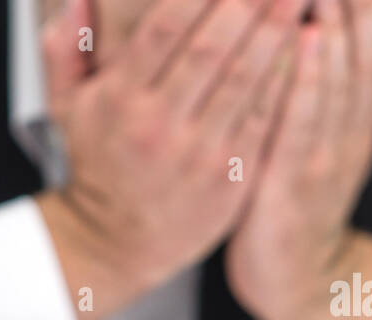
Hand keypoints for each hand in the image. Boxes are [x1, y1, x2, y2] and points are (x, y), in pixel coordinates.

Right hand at [37, 0, 304, 319]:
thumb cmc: (97, 168)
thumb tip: (78, 1)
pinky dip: (287, 79)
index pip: (165, 28)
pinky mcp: (229, 175)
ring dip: (277, 31)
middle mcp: (158, 124)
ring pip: (245, 78)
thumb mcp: (65, 110)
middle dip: (249, 2)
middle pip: (211, 47)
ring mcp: (197, 152)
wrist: (113, 244)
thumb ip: (66, 51)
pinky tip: (307, 47)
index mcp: (120, 99)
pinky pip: (263, 116)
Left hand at [225, 0, 371, 319]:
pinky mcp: (295, 181)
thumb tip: (325, 24)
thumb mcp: (320, 136)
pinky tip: (309, 40)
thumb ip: (329, 86)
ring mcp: (329, 152)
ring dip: (342, 17)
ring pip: (344, 74)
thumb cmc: (293, 200)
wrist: (298, 282)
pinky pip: (304, 123)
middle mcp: (353, 124)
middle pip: (371, 43)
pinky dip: (309, 80)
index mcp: (359, 111)